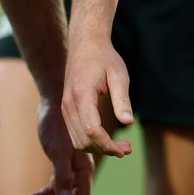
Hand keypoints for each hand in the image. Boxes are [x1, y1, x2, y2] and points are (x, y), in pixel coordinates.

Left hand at [28, 96, 93, 194]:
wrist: (53, 101)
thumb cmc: (57, 124)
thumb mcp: (58, 150)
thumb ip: (63, 174)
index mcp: (84, 167)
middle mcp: (80, 168)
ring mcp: (70, 165)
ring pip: (62, 193)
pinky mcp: (61, 160)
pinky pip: (54, 183)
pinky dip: (44, 193)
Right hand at [62, 38, 133, 157]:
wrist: (85, 44)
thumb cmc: (105, 58)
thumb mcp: (119, 75)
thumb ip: (122, 99)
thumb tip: (128, 123)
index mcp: (82, 95)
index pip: (92, 130)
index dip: (108, 145)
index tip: (125, 149)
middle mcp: (69, 104)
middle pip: (83, 140)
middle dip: (105, 149)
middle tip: (127, 149)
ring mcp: (65, 108)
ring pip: (78, 141)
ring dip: (98, 148)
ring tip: (120, 147)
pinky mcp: (66, 110)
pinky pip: (75, 134)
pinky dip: (90, 141)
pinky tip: (107, 138)